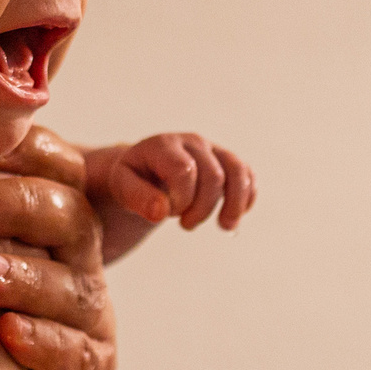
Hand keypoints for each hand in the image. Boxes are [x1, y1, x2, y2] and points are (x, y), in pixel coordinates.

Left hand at [0, 129, 116, 369]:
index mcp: (50, 220)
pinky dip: (45, 342)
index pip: (59, 168)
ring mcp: (87, 319)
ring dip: (27, 276)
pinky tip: (10, 335)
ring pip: (75, 287)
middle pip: (71, 216)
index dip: (29, 150)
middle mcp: (76, 262)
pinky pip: (77, 355)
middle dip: (21, 206)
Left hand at [83, 132, 256, 264]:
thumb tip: (161, 212)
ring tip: (225, 227)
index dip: (182, 200)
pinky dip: (247, 196)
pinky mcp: (225, 161)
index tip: (168, 214)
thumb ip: (138, 198)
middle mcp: (191, 142)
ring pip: (237, 171)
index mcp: (164, 145)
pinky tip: (237, 215)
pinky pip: (246, 174)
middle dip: (202, 208)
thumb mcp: (123, 187)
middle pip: (213, 177)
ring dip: (235, 204)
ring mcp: (212, 149)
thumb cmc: (132, 179)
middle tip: (185, 224)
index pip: (184, 171)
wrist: (143, 169)